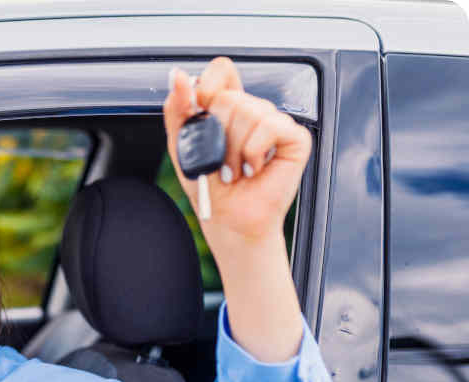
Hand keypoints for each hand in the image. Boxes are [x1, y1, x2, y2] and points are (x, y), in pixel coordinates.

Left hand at [163, 57, 312, 246]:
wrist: (227, 219)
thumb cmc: (208, 185)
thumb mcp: (182, 145)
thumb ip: (178, 109)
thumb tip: (178, 75)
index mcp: (227, 107)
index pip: (222, 71)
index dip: (208, 87)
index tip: (198, 112)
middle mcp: (254, 110)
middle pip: (230, 96)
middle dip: (215, 134)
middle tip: (220, 160)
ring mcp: (276, 123)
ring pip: (249, 111)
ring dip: (232, 150)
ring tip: (235, 169)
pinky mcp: (295, 138)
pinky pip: (271, 126)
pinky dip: (254, 151)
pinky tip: (254, 168)